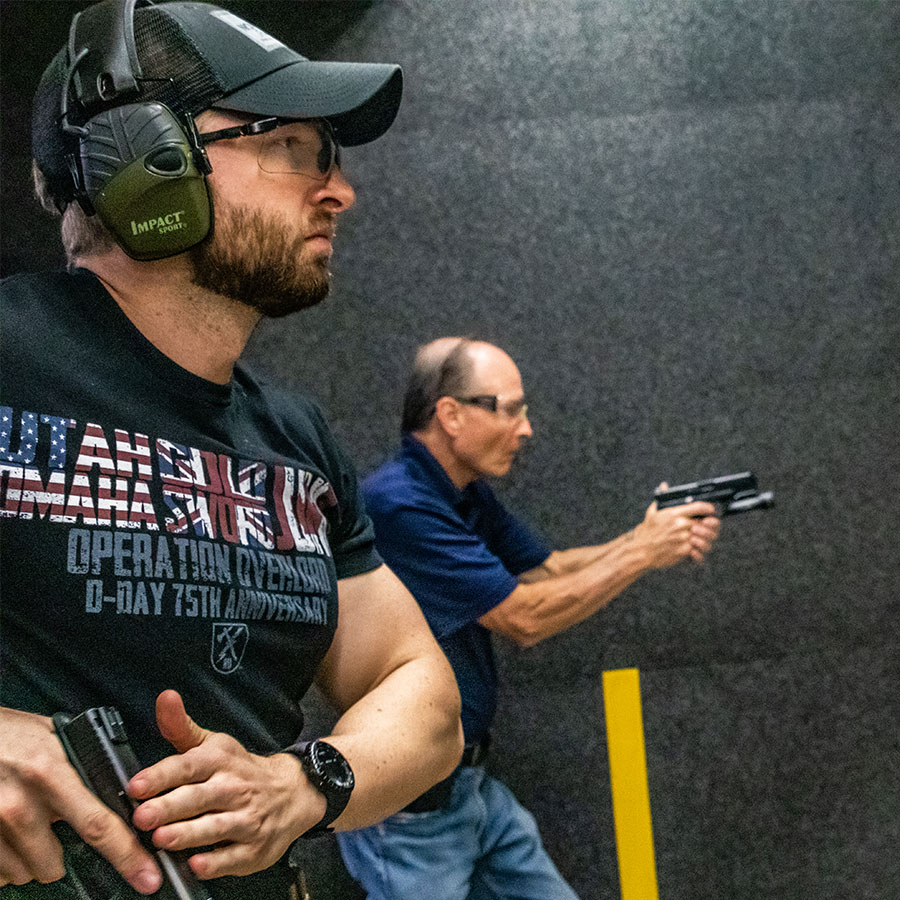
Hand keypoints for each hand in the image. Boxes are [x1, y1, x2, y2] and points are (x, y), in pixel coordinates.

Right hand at [0, 706, 160, 892]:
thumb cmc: (8, 733)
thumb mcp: (53, 737)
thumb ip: (81, 764)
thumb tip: (114, 787)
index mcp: (51, 774)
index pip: (98, 824)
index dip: (127, 856)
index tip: (148, 877)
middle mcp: (21, 805)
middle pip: (54, 866)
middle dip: (61, 858)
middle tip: (54, 831)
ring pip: (24, 873)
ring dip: (30, 858)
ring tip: (24, 824)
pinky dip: (6, 860)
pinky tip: (6, 833)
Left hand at [128, 690, 324, 879]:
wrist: (293, 791)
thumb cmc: (240, 770)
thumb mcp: (213, 744)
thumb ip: (181, 727)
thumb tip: (164, 698)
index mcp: (219, 761)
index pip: (188, 766)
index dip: (161, 775)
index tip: (137, 784)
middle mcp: (233, 788)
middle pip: (199, 798)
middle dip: (170, 807)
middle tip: (143, 817)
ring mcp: (246, 819)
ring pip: (215, 827)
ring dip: (189, 834)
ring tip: (163, 839)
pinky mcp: (253, 849)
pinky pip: (233, 858)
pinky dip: (216, 862)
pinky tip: (198, 864)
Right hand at [635, 482, 720, 568]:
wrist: (641, 551)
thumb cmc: (647, 532)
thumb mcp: (652, 512)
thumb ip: (661, 498)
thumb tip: (664, 485)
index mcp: (673, 514)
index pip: (698, 507)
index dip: (708, 508)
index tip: (711, 510)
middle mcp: (679, 525)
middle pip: (703, 522)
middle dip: (707, 524)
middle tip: (706, 526)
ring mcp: (682, 538)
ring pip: (702, 536)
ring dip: (704, 537)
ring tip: (701, 538)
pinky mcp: (683, 550)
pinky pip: (697, 548)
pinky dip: (697, 549)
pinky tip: (693, 548)